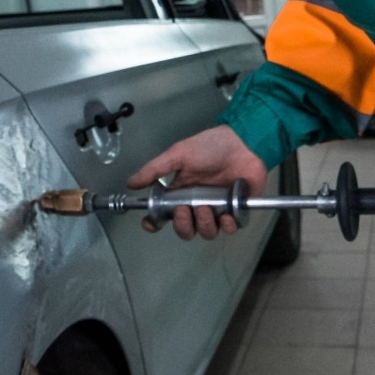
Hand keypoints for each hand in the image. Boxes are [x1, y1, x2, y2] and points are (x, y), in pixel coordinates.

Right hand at [126, 125, 267, 240]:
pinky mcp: (236, 210)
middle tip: (186, 209)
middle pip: (185, 230)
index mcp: (181, 193)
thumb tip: (131, 183)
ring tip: (208, 207)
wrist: (243, 142)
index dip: (155, 223)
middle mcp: (197, 204)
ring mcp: (217, 209)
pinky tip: (227, 214)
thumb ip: (155, 170)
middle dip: (183, 225)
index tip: (152, 223)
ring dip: (205, 224)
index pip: (163, 215)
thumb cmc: (212, 146)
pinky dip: (227, 225)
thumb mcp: (179, 154)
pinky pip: (230, 228)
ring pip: (207, 232)